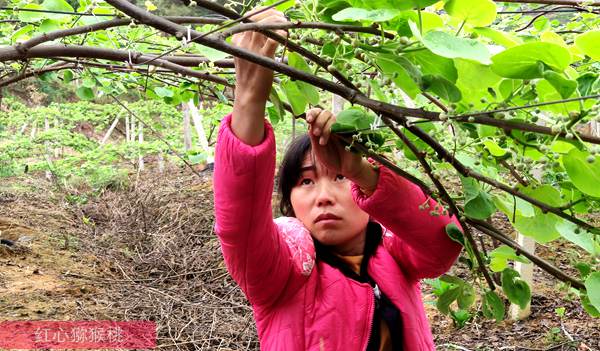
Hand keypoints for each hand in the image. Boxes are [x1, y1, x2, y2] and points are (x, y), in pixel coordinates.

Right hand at [231, 7, 287, 144]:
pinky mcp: (263, 59)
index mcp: (237, 41)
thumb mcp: (245, 55)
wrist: (248, 95)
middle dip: (271, 14)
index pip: (248, 18)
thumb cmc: (249, 75)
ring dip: (277, 21)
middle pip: (256, 19)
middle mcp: (242, 43)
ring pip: (264, 26)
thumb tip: (265, 29)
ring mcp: (252, 50)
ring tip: (286, 23)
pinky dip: (280, 34)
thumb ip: (251, 41)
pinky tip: (286, 34)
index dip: (261, 12)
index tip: (273, 14)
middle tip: (282, 16)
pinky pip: (272, 41)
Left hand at [306, 108, 378, 193]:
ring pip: (333, 117)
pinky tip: (328, 141)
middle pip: (325, 112)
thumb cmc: (332, 159)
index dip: (312, 113)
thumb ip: (313, 138)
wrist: (346, 169)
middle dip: (318, 121)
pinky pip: (343, 124)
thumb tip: (309, 124)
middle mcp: (333, 125)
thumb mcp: (318, 150)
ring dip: (324, 127)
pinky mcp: (351, 131)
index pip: (318, 113)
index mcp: (323, 127)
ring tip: (322, 142)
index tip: (308, 120)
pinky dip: (333, 130)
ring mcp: (342, 127)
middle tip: (315, 133)